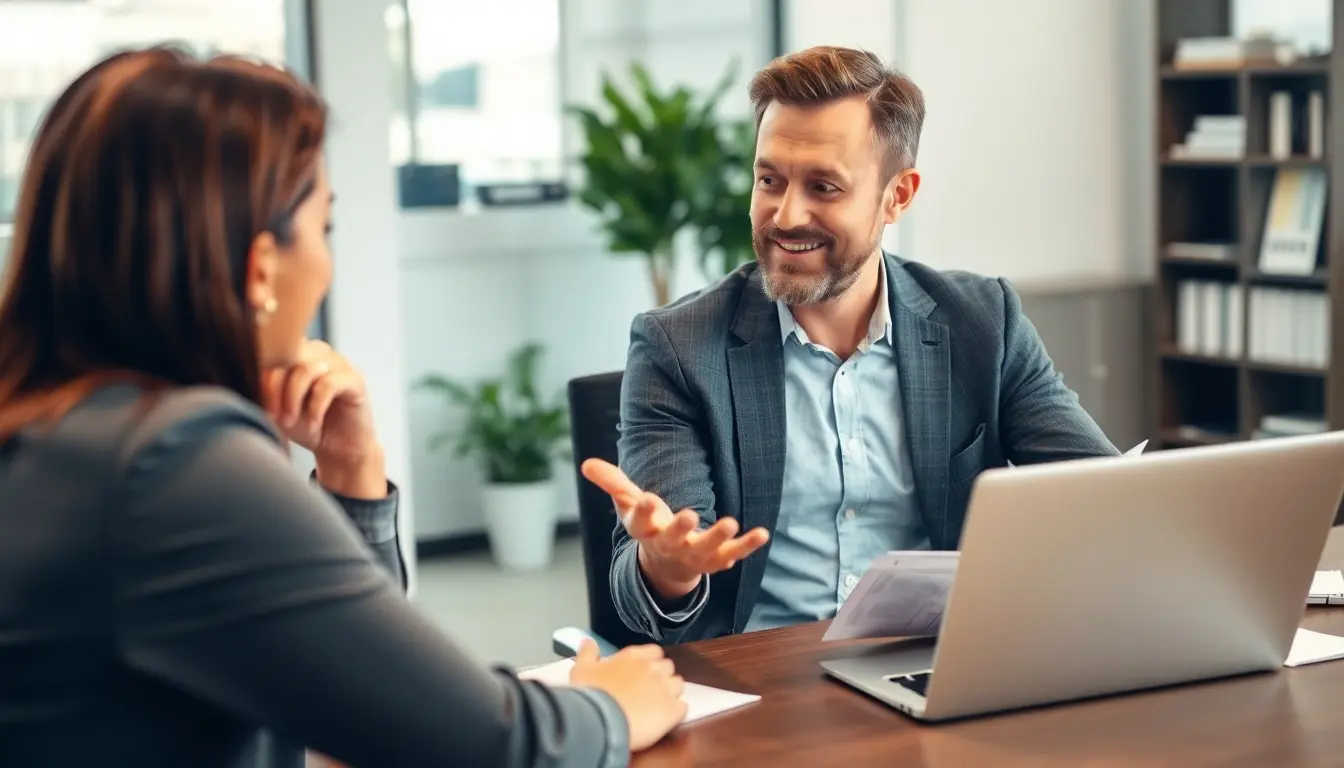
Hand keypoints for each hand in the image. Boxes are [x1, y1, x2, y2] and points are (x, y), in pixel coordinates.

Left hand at [263, 340, 384, 498]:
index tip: (258, 405)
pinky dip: (316, 407)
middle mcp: (319, 352)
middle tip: (273, 416)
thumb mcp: (276, 408)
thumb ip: (264, 390)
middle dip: (275, 389)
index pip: (274, 350)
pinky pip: (329, 384)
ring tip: (290, 421)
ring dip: (293, 398)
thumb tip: (248, 377)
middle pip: (288, 356)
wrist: (337, 449)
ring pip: (307, 369)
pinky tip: (314, 423)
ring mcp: (339, 363)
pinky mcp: (356, 380)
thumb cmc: (305, 425)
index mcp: (298, 352)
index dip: (262, 376)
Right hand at [569, 640, 686, 750]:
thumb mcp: (581, 669)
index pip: (654, 651)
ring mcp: (665, 688)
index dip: (650, 661)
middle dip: (661, 676)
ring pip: (678, 685)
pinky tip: (664, 720)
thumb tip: (588, 641)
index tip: (641, 672)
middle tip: (648, 690)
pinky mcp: (673, 710)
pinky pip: (683, 707)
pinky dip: (676, 712)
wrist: (600, 720)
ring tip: (657, 706)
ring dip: (671, 693)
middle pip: (668, 667)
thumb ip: (587, 653)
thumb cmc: (590, 693)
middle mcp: (653, 668)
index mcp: (633, 657)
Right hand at [581, 459, 769, 599]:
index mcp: (645, 531)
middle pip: (673, 538)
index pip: (640, 521)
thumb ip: (612, 482)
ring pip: (705, 548)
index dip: (642, 510)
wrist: (668, 566)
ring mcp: (694, 554)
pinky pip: (733, 554)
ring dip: (718, 537)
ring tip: (732, 522)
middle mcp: (669, 544)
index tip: (646, 498)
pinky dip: (747, 545)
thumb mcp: (628, 504)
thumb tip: (586, 463)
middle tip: (690, 515)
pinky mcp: (716, 559)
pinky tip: (762, 533)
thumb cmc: (649, 527)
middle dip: (681, 528)